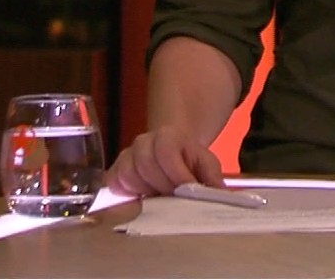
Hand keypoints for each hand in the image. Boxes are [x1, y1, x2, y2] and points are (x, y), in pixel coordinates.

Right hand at [105, 126, 225, 196]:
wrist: (172, 155)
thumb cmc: (189, 161)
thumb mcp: (206, 165)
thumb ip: (212, 178)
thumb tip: (220, 197)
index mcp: (167, 136)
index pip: (166, 153)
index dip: (177, 175)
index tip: (187, 191)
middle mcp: (143, 142)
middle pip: (145, 165)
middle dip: (162, 186)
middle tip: (174, 199)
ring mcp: (126, 156)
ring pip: (128, 176)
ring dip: (145, 191)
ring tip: (160, 198)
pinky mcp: (114, 172)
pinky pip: (115, 185)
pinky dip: (128, 195)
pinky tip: (143, 198)